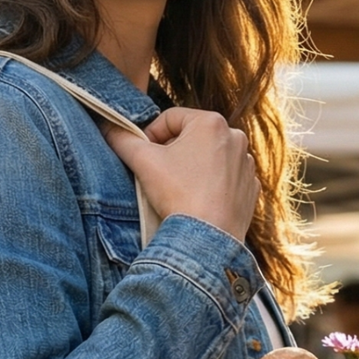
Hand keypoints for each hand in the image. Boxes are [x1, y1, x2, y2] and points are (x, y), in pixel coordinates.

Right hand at [103, 108, 259, 241]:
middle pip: (192, 138)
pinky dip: (212, 186)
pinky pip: (226, 179)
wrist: (206, 240)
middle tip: (160, 176)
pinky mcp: (250, 187)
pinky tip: (199, 201)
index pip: (170, 118)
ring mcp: (246, 164)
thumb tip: (108, 128)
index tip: (143, 156)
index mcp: (211, 122)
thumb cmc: (178, 196)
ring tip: (180, 191)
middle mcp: (235, 137)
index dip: (151, 136)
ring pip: (210, 158)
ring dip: (193, 168)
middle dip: (174, 153)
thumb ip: (123, 140)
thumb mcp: (143, 162)